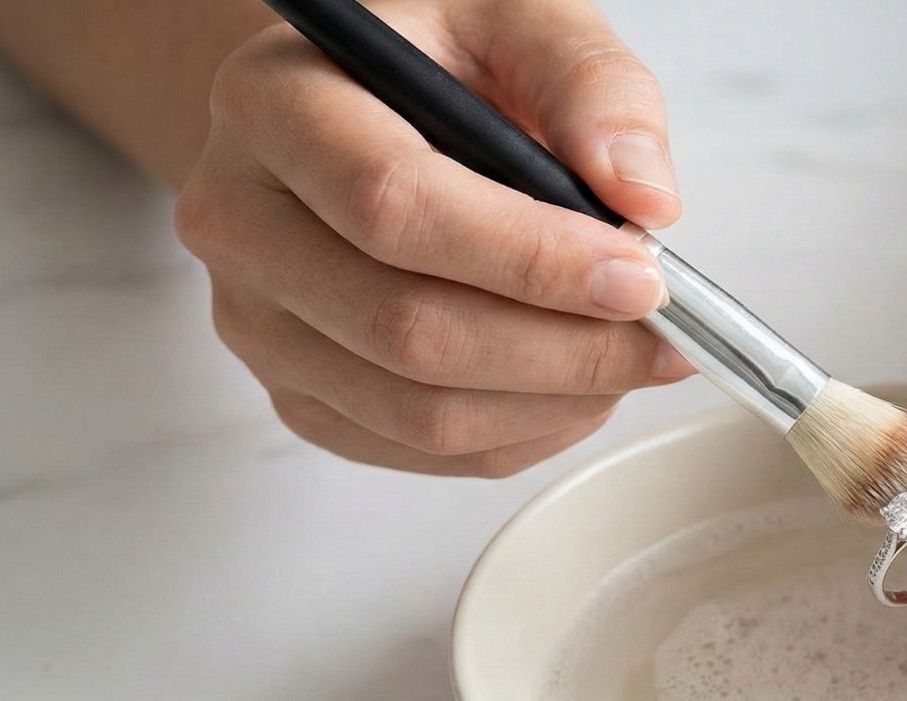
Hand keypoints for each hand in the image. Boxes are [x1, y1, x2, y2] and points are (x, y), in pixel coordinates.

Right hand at [175, 0, 686, 475]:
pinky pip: (422, 451)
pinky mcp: (299, 393)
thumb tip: (643, 196)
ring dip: (554, 402)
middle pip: (406, 331)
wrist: (365, 109)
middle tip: (665, 337)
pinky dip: (524, 433)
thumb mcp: (517, 18)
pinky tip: (577, 384)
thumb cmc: (441, 61)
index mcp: (274, 105)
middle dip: (563, 350)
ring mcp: (259, 321)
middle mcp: (241, 221)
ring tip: (633, 358)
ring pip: (418, 412)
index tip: (642, 277)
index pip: (394, 207)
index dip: (531, 260)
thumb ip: (589, 84)